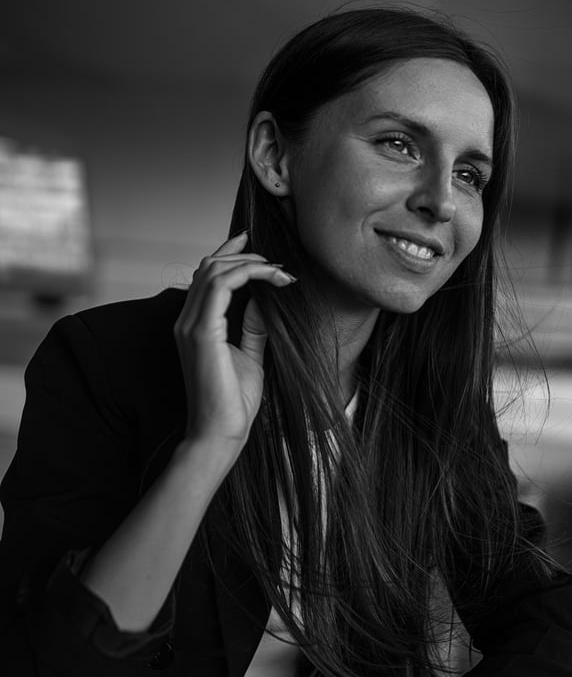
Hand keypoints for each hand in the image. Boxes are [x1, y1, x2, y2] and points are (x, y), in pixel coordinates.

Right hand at [174, 231, 294, 449]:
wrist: (221, 433)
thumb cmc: (233, 403)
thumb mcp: (250, 356)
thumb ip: (253, 327)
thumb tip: (266, 300)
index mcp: (195, 325)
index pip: (206, 275)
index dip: (228, 252)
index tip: (255, 243)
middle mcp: (187, 320)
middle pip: (210, 265)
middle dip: (245, 255)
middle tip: (278, 263)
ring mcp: (190, 325)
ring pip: (215, 269)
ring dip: (251, 263)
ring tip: (279, 270)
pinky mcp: (201, 332)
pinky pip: (222, 285)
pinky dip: (249, 274)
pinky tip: (273, 278)